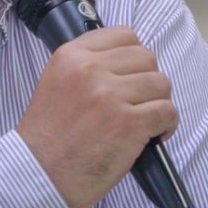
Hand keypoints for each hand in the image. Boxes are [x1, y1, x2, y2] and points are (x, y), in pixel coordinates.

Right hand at [16, 27, 177, 207]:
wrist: (40, 172)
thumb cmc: (48, 136)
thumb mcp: (56, 81)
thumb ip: (85, 66)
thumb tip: (125, 63)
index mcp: (71, 56)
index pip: (123, 35)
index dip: (133, 56)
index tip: (130, 75)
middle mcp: (90, 69)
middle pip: (146, 57)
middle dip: (147, 80)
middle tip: (138, 100)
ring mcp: (111, 95)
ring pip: (160, 83)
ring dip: (159, 102)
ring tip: (146, 119)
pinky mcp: (129, 123)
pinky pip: (167, 111)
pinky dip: (167, 124)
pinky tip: (155, 134)